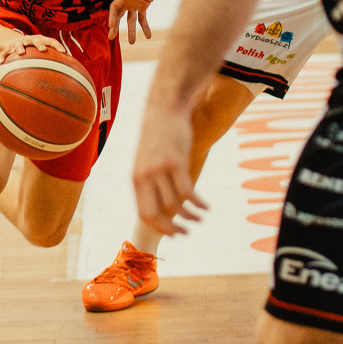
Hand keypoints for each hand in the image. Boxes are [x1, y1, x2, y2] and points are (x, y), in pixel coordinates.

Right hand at [0, 31, 67, 64]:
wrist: (13, 41)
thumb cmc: (31, 50)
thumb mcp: (40, 53)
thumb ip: (51, 61)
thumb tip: (66, 75)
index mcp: (39, 40)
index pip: (50, 41)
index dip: (57, 45)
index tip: (63, 52)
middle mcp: (29, 40)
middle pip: (35, 40)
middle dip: (39, 44)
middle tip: (43, 50)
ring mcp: (18, 43)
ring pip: (18, 44)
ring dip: (20, 47)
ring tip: (21, 52)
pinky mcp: (8, 48)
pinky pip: (4, 53)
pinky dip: (2, 57)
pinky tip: (1, 63)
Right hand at [108, 0, 168, 41]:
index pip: (114, 8)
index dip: (112, 17)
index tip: (111, 27)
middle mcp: (128, 0)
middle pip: (119, 15)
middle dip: (115, 26)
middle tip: (112, 38)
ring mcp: (135, 3)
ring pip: (130, 19)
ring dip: (130, 30)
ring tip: (132, 42)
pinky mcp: (143, 5)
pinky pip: (142, 18)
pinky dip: (144, 26)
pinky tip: (148, 35)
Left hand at [133, 102, 206, 235]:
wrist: (163, 109)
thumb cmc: (157, 136)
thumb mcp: (146, 159)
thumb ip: (150, 180)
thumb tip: (161, 203)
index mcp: (136, 178)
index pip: (144, 213)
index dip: (160, 227)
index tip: (174, 234)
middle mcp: (145, 176)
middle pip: (156, 214)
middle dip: (172, 228)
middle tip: (186, 233)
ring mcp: (159, 170)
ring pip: (175, 204)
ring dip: (190, 216)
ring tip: (200, 218)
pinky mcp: (175, 162)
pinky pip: (188, 192)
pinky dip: (198, 203)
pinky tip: (206, 207)